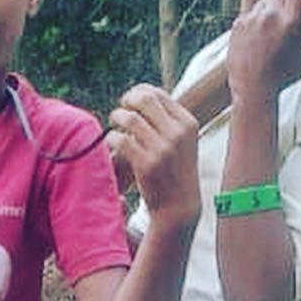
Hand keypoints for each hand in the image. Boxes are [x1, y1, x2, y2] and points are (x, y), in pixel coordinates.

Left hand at [106, 84, 199, 229]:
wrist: (178, 207)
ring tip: (114, 126)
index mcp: (187, 123)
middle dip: (127, 100)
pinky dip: (112, 139)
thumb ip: (167, 121)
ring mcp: (163, 149)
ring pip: (130, 118)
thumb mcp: (182, 142)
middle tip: (120, 112)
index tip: (130, 102)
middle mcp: (177, 133)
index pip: (158, 94)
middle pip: (145, 99)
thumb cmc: (175, 171)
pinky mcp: (147, 164)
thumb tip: (142, 96)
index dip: (138, 93)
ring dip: (117, 118)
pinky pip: (121, 140)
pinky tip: (113, 143)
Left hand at [227, 0, 300, 101]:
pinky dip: (254, 21)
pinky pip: (249, 14)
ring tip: (271, 29)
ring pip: (262, 2)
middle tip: (286, 15)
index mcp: (291, 21)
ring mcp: (251, 20)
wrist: (254, 90)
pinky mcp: (237, 25)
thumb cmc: (287, 78)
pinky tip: (257, 37)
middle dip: (283, 0)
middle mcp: (270, 17)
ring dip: (268, 10)